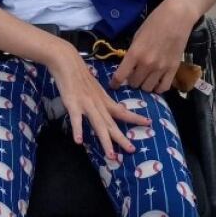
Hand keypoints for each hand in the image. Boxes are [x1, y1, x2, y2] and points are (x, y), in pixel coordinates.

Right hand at [46, 41, 151, 159]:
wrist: (67, 61)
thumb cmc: (79, 75)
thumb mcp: (94, 88)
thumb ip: (100, 100)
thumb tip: (108, 108)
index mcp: (103, 100)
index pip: (122, 111)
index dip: (135, 118)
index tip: (148, 123)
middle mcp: (98, 104)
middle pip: (112, 124)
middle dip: (121, 138)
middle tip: (132, 150)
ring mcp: (86, 104)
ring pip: (98, 124)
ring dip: (105, 140)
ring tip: (111, 155)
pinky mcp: (73, 103)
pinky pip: (76, 119)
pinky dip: (78, 129)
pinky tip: (79, 141)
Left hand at [110, 0, 197, 94]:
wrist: (177, 16)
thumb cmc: (155, 21)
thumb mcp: (138, 35)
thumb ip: (133, 52)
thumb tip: (129, 66)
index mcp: (135, 53)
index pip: (120, 76)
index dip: (115, 83)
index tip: (113, 85)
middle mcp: (147, 63)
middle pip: (134, 84)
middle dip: (131, 81)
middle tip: (133, 76)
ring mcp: (161, 68)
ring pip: (148, 88)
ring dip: (144, 85)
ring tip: (145, 79)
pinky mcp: (173, 69)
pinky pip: (163, 87)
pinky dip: (158, 88)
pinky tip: (156, 82)